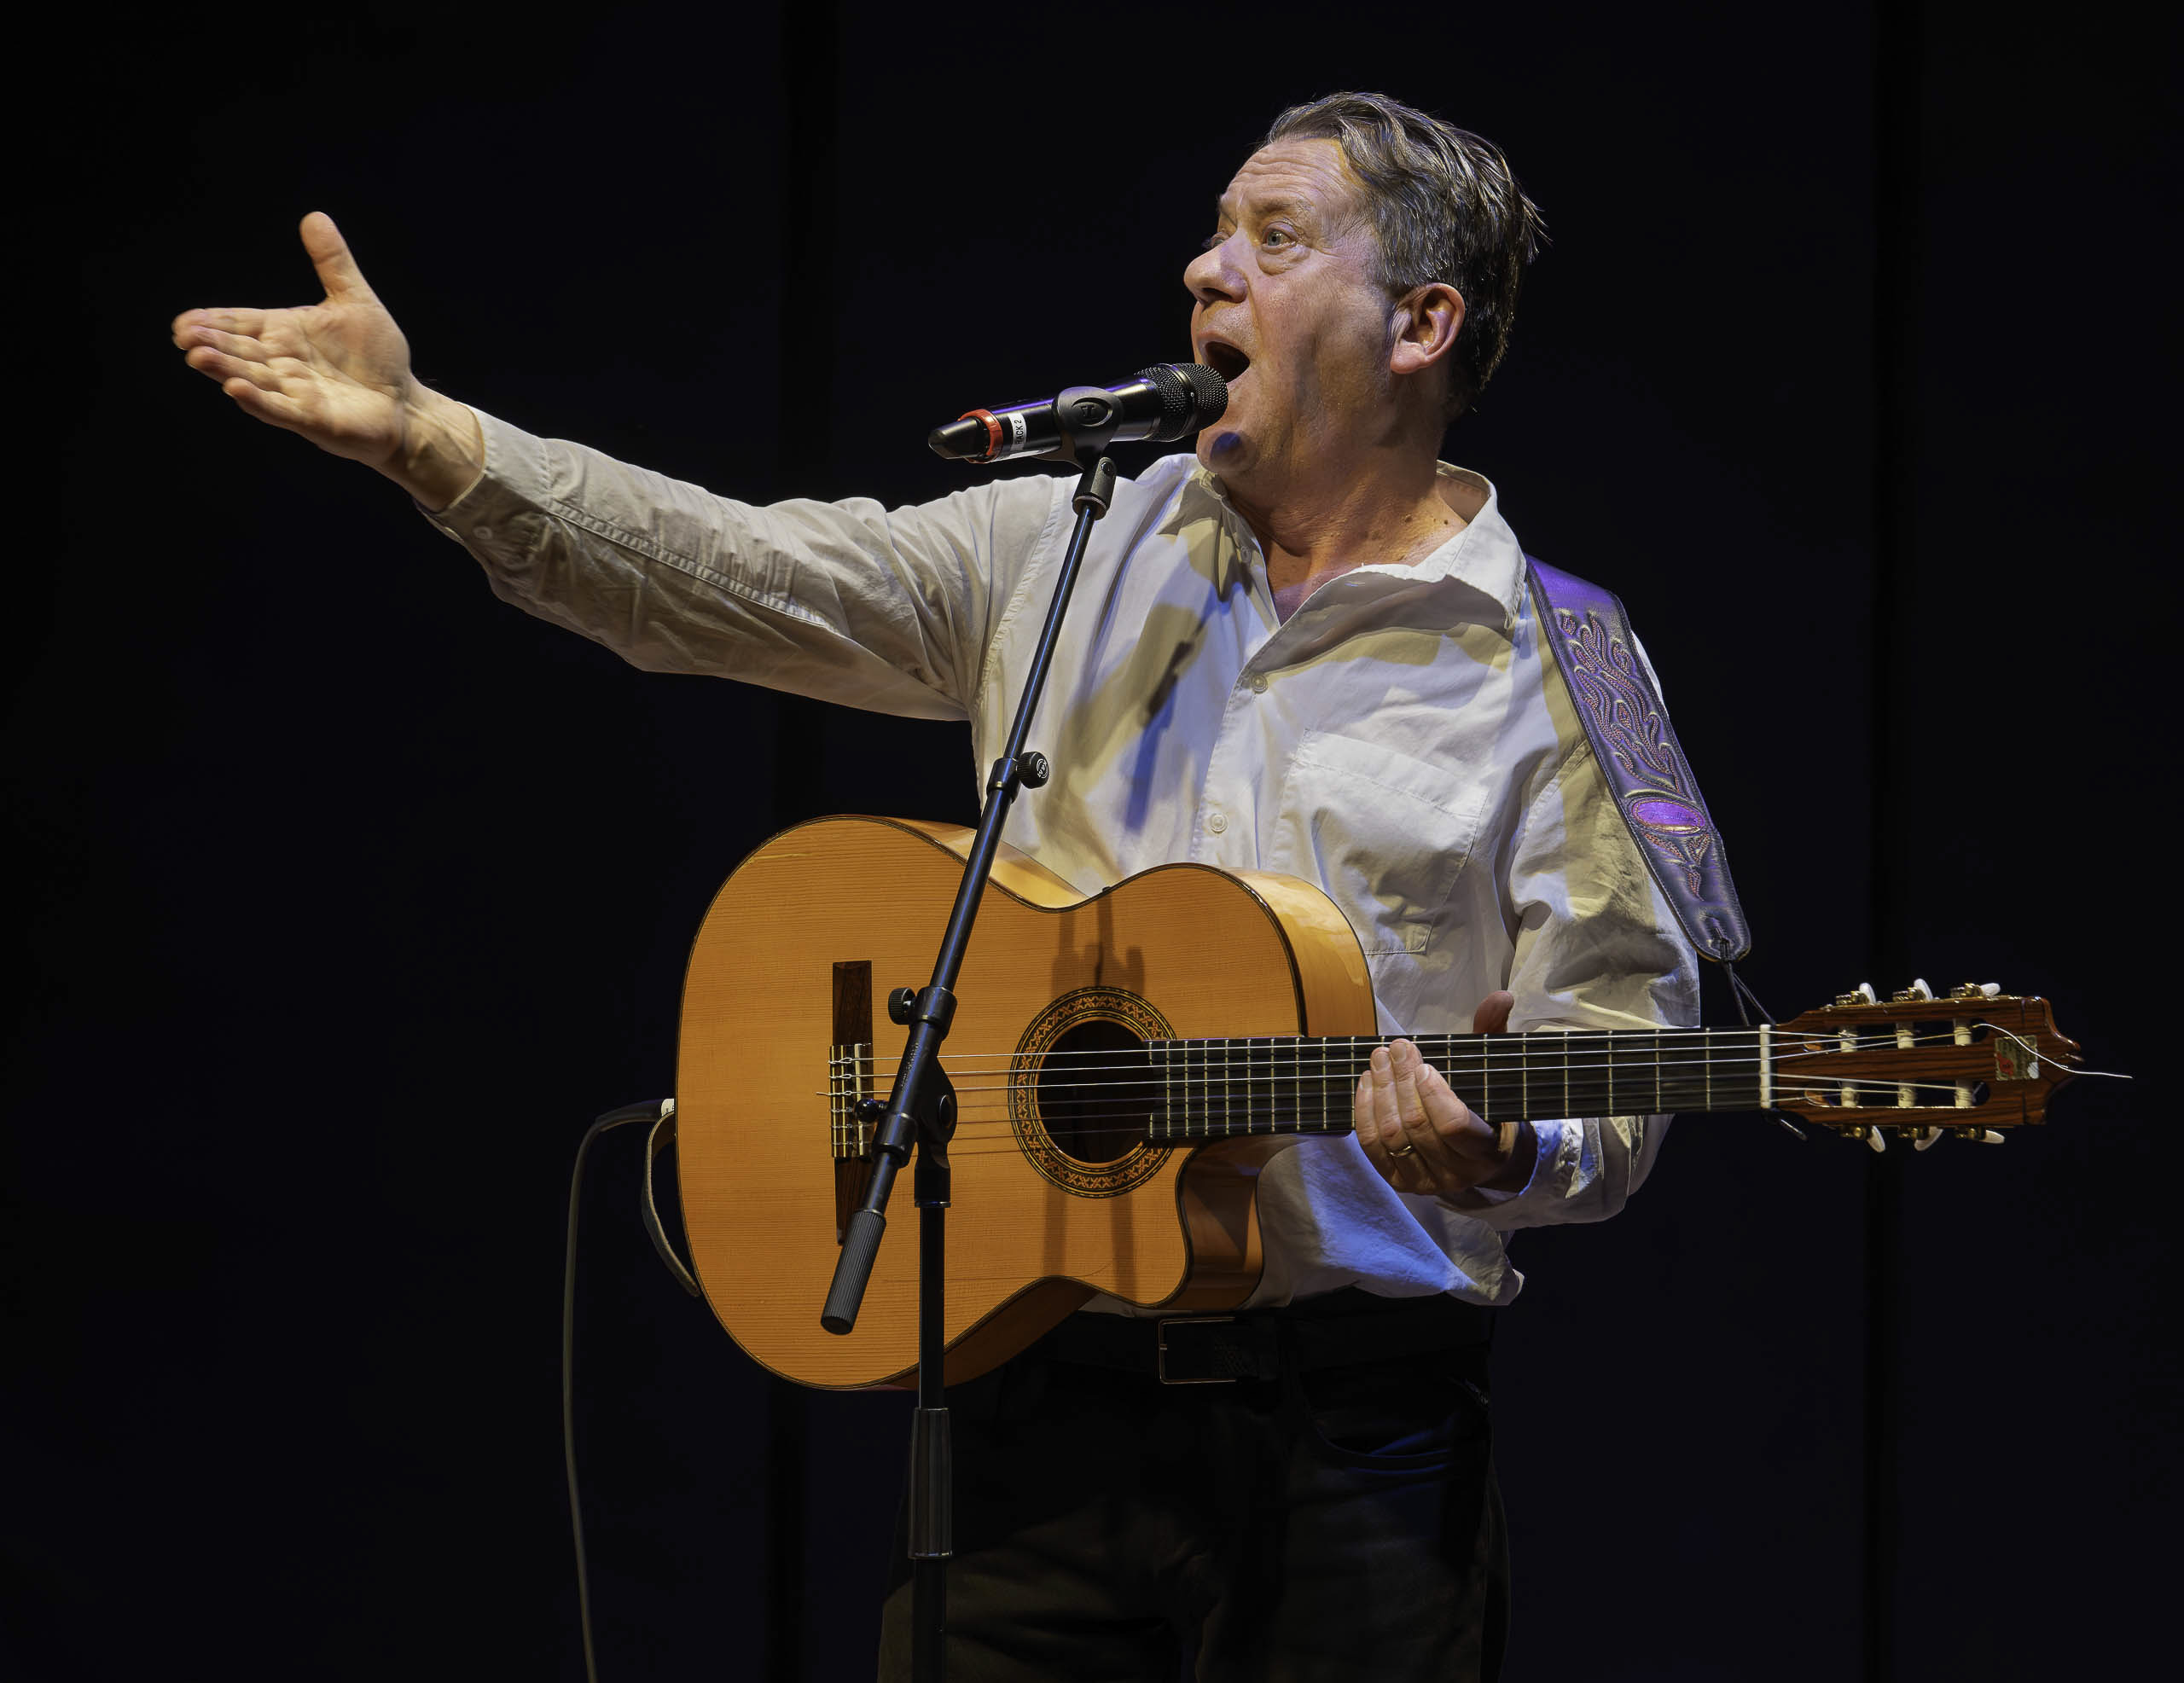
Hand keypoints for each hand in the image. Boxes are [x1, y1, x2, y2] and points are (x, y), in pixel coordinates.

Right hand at [171, 213, 479, 507]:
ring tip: (198, 357)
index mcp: (284, 333)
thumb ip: (333, 263)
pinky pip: (280, 409)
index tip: (185, 320)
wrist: (405, 404)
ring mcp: (294, 393)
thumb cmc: (376, 357)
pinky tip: (236, 390)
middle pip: (239, 351)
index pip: (241, 324)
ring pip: (252, 379)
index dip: (213, 322)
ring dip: (225, 369)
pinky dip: (258, 401)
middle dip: (211, 344)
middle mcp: (282, 363)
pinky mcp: (311, 419)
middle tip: (184, 336)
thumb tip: (314, 216)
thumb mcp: (355, 301)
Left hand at [1353, 990, 1535, 1197]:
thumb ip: (1493, 1033)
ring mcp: (1424, 1181)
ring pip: (1391, 1136)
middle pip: (1416, 1125)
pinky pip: (1371, 1147)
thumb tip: (1501, 996)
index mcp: (1485, 1149)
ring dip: (1380, 1092)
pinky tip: (1367, 1083)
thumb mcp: (1493, 1070)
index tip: (1424, 1064)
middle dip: (1401, 1081)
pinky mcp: (1398, 1181)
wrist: (1479, 1157)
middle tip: (1396, 1048)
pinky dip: (1364, 1112)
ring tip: (1378, 1060)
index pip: (1453, 1125)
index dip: (1433, 1093)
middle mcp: (1456, 1174)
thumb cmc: (1485, 1105)